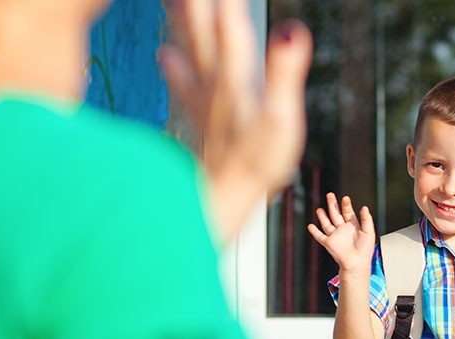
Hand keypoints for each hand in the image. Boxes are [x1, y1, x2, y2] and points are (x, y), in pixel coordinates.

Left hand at [160, 0, 312, 244]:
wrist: (217, 203)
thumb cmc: (253, 166)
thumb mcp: (281, 119)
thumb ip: (284, 73)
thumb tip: (292, 31)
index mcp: (236, 78)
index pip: (231, 24)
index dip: (227, 3)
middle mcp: (215, 83)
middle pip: (202, 31)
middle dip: (198, 4)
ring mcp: (204, 101)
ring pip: (189, 49)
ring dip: (181, 21)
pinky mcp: (199, 120)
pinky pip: (182, 82)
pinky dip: (172, 66)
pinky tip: (162, 55)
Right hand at [307, 193, 376, 272]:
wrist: (357, 263)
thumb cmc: (365, 251)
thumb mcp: (369, 232)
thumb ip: (366, 219)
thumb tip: (364, 207)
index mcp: (353, 227)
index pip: (348, 213)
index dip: (346, 205)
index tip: (345, 198)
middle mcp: (343, 230)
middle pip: (336, 214)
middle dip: (333, 204)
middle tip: (330, 195)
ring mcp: (335, 236)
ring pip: (327, 223)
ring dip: (323, 216)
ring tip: (319, 209)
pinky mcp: (328, 243)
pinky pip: (320, 236)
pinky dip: (314, 231)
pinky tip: (310, 226)